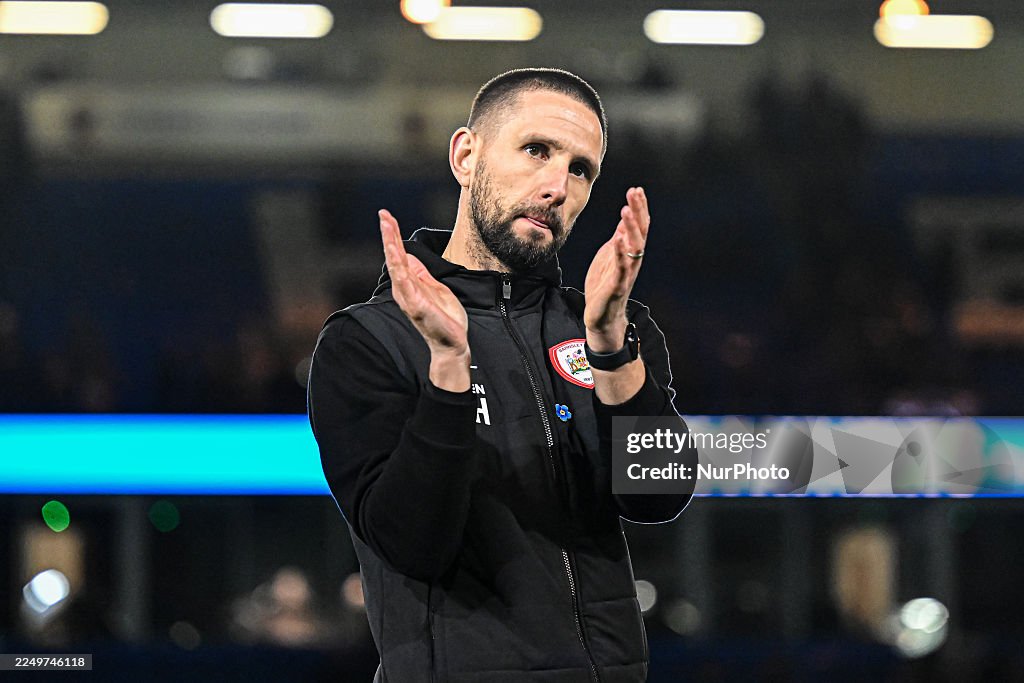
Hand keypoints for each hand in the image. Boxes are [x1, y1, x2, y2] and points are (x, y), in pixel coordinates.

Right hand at [379, 209, 470, 390]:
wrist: (453, 343)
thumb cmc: (445, 318)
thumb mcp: (436, 288)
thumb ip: (422, 273)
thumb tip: (410, 256)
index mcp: (410, 283)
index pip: (400, 255)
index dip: (393, 235)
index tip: (387, 216)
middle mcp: (404, 289)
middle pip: (394, 256)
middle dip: (389, 234)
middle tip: (383, 213)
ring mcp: (408, 296)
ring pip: (396, 264)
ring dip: (391, 244)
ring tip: (386, 225)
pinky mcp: (415, 304)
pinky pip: (405, 281)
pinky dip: (398, 265)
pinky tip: (396, 251)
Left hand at [583, 187, 648, 350]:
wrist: (601, 316)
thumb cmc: (605, 285)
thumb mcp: (611, 255)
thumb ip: (619, 238)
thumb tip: (626, 217)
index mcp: (630, 252)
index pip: (638, 226)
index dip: (639, 208)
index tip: (636, 189)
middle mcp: (632, 260)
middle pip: (639, 232)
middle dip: (638, 212)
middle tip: (634, 192)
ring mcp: (625, 273)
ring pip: (633, 248)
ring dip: (630, 229)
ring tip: (626, 210)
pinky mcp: (616, 285)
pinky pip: (620, 267)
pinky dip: (620, 253)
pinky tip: (617, 239)